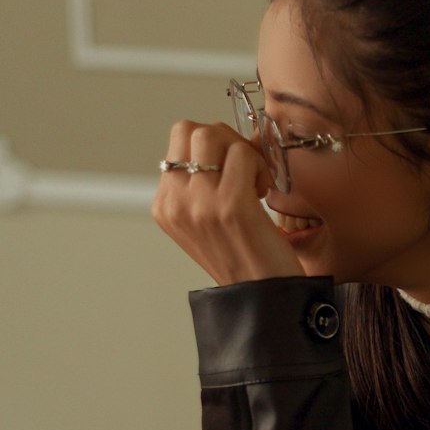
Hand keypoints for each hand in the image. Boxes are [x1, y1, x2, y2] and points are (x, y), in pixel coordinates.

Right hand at [153, 121, 303, 285]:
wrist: (264, 299)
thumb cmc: (245, 258)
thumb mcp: (205, 222)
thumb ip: (199, 185)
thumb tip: (218, 139)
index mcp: (165, 206)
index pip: (179, 140)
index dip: (213, 145)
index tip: (232, 172)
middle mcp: (174, 204)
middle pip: (191, 130)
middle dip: (226, 139)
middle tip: (245, 171)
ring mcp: (199, 205)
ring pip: (214, 135)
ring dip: (243, 150)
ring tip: (254, 181)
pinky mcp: (230, 207)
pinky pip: (243, 153)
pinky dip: (260, 164)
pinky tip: (264, 191)